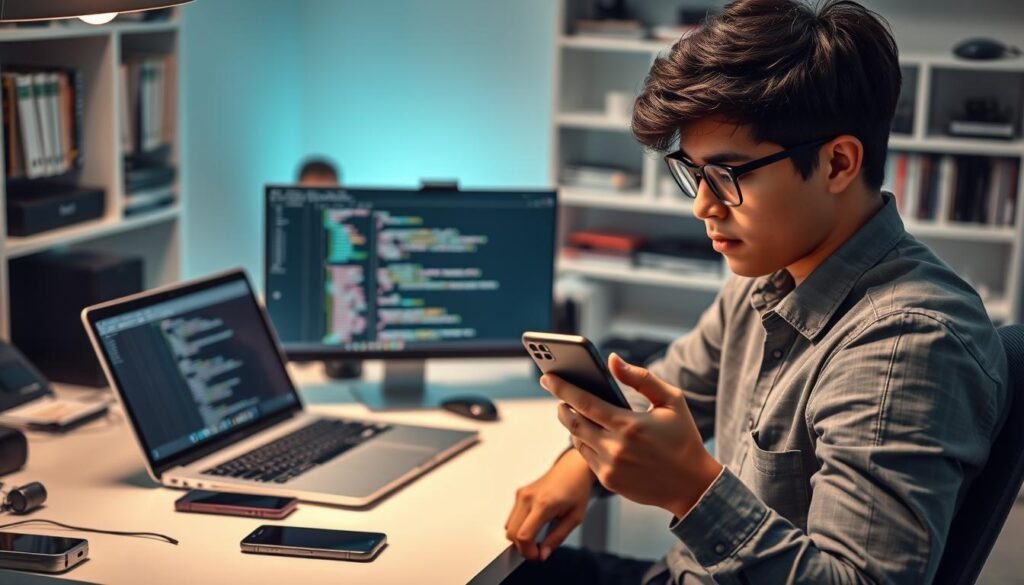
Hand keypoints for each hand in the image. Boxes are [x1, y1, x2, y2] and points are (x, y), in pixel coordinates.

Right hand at [504, 448, 593, 560]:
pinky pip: (512, 517)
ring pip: (509, 527)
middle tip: (538, 550)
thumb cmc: (577, 489)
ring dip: (519, 538)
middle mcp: (528, 498)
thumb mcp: (574, 518)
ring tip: (536, 538)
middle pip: (512, 533)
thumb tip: (543, 554)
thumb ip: (557, 538)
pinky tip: (533, 527)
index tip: (538, 556)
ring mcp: (521, 494)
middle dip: (523, 547)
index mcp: (543, 504)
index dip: (528, 552)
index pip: (524, 535)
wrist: (573, 468)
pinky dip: (518, 527)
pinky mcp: (519, 493)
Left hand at [541, 353, 722, 518]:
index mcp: (630, 425)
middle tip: (556, 393)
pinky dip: (583, 442)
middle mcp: (616, 448)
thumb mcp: (671, 400)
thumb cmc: (683, 438)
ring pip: (577, 440)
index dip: (562, 388)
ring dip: (571, 424)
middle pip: (572, 423)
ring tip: (572, 411)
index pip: (584, 402)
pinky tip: (588, 432)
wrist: (692, 485)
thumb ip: (641, 378)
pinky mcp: (609, 482)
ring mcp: (610, 467)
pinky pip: (586, 457)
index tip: (547, 377)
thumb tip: (612, 360)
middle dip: (561, 406)